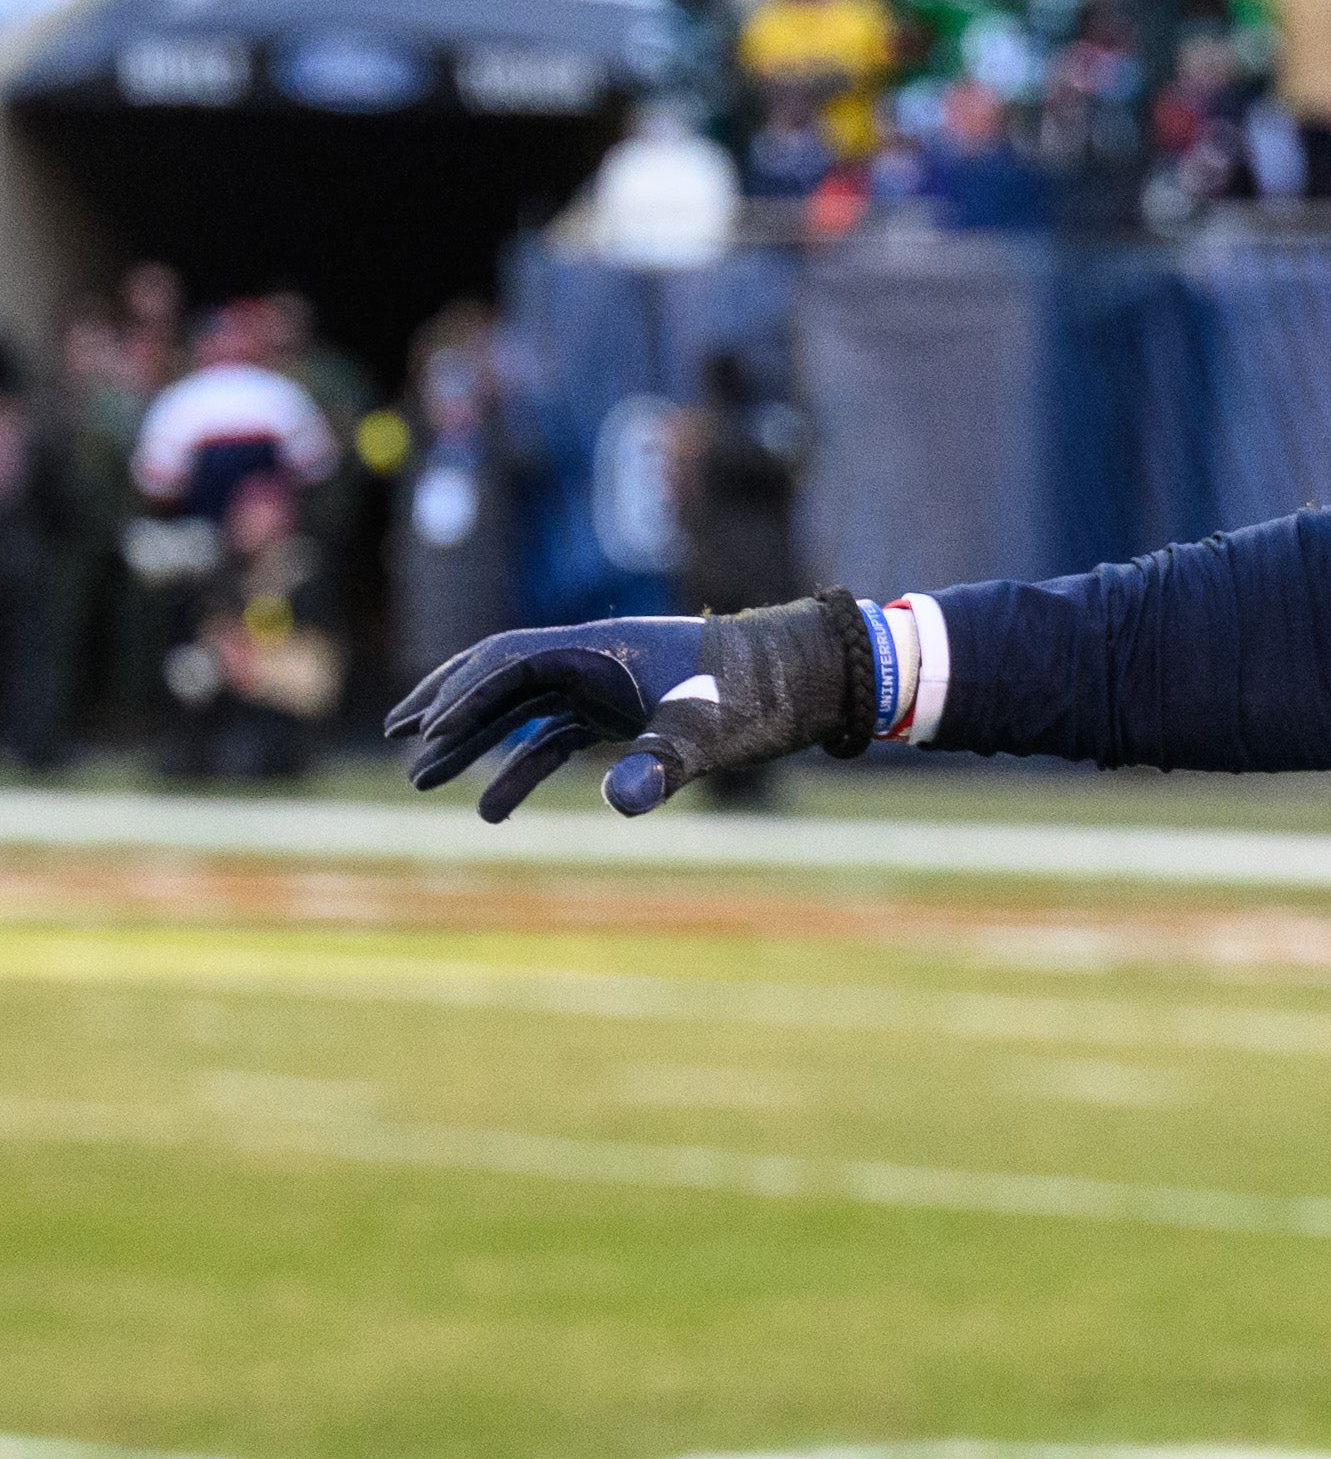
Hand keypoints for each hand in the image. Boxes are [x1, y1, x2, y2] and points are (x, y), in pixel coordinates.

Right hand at [387, 595, 866, 821]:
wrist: (807, 679)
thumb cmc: (757, 693)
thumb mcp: (707, 731)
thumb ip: (660, 765)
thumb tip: (620, 806)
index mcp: (601, 648)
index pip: (510, 664)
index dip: (465, 698)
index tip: (426, 736)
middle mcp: (595, 660)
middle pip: (499, 676)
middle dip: (447, 706)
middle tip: (395, 739)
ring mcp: (607, 686)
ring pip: (522, 710)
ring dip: (474, 743)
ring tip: (422, 781)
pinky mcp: (625, 712)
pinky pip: (557, 738)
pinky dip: (522, 768)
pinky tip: (491, 809)